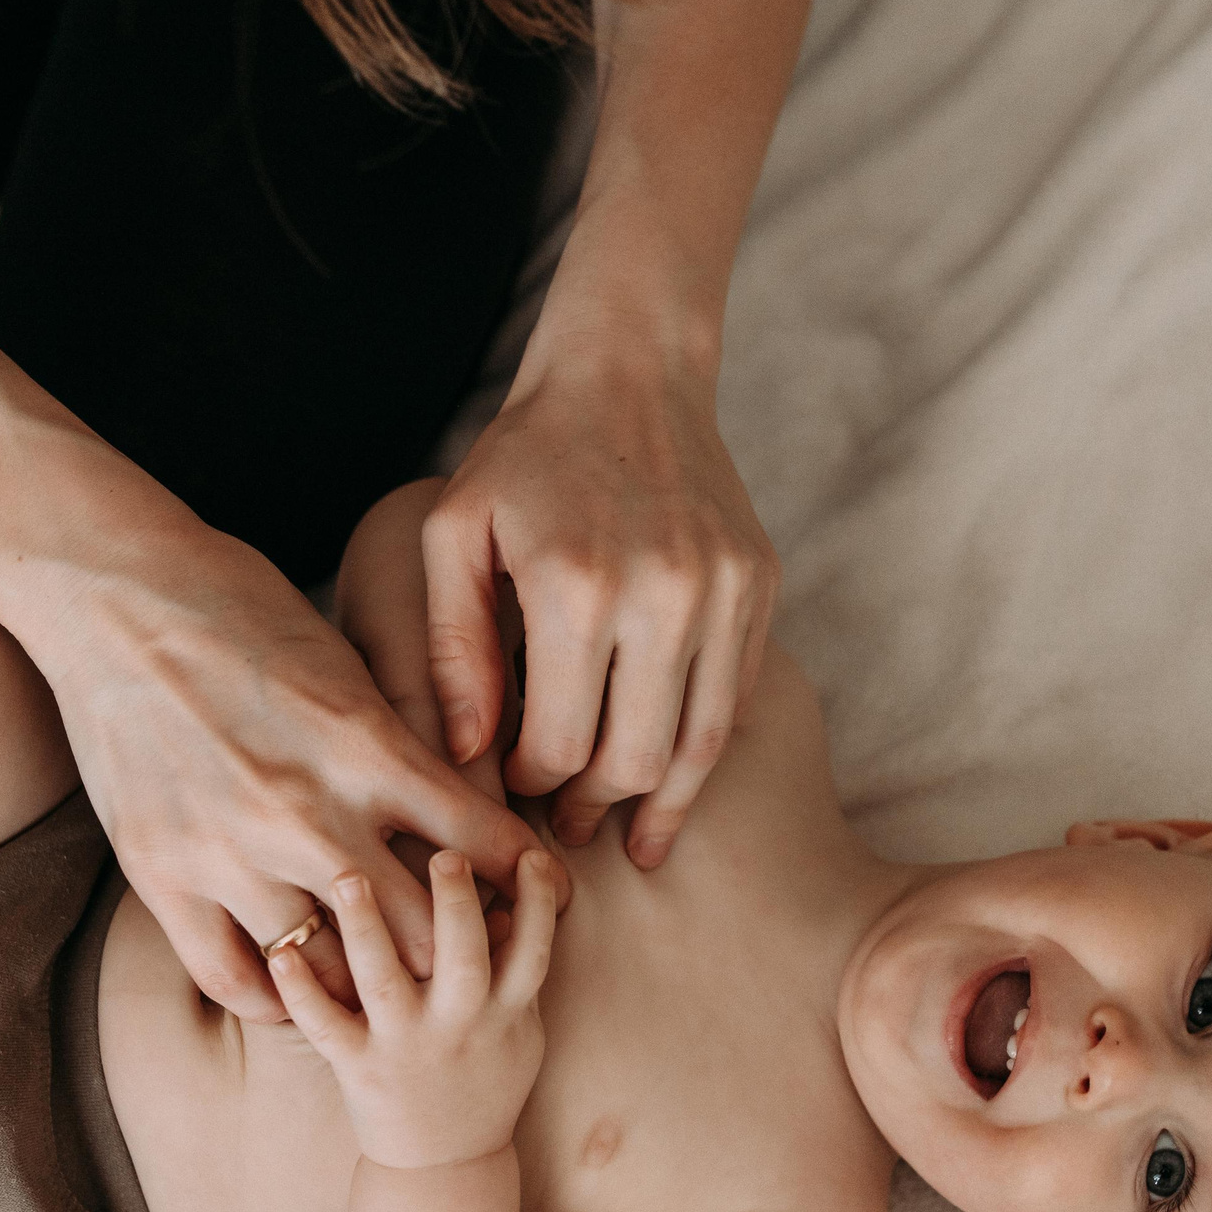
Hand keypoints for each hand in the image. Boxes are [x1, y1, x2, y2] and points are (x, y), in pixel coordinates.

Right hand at [49, 512, 544, 1023]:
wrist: (113, 593)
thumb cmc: (243, 609)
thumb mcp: (348, 667)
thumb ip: (403, 748)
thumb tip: (465, 809)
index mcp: (366, 749)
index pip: (481, 846)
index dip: (525, 882)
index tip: (537, 893)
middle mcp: (305, 813)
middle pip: (421, 935)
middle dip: (457, 948)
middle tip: (471, 953)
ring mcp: (228, 852)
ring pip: (330, 973)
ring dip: (366, 977)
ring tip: (388, 979)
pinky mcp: (162, 874)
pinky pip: (234, 981)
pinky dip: (279, 997)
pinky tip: (299, 982)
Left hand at [268, 850, 558, 1170]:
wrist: (445, 1169)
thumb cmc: (485, 1084)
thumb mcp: (521, 1033)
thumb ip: (518, 972)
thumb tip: (514, 905)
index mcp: (505, 1015)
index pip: (533, 951)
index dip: (538, 903)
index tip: (533, 856)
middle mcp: (458, 1027)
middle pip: (463, 958)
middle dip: (455, 905)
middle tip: (443, 853)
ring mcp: (406, 1047)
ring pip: (386, 982)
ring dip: (367, 929)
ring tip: (348, 878)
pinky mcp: (359, 1067)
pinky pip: (325, 1025)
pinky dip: (301, 991)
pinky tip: (282, 954)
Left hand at [423, 354, 776, 868]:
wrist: (629, 373)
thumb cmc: (524, 457)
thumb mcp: (453, 535)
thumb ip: (453, 649)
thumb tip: (471, 755)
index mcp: (575, 588)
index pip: (558, 742)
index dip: (531, 785)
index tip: (515, 790)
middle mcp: (660, 596)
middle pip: (632, 760)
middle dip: (592, 808)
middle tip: (566, 828)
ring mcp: (722, 592)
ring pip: (699, 743)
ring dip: (662, 801)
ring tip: (635, 838)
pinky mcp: (758, 586)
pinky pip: (736, 695)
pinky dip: (703, 743)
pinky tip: (674, 771)